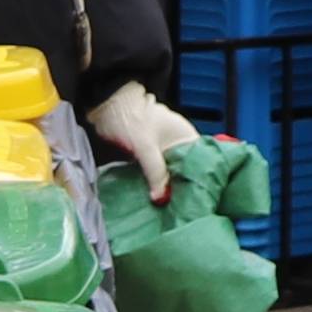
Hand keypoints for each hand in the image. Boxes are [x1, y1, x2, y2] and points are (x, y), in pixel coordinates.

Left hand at [87, 78, 194, 200]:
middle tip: (184, 206)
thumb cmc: (131, 118)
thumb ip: (155, 172)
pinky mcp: (152, 154)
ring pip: (172, 172)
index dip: (202, 179)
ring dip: (169, 185)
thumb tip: (161, 198)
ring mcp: (165, 148)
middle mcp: (179, 143)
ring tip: (171, 205)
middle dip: (184, 186)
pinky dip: (158, 182)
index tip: (199, 196)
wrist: (108, 106)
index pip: (203, 161)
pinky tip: (156, 195)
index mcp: (187, 136)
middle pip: (187, 169)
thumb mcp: (146, 147)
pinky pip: (159, 172)